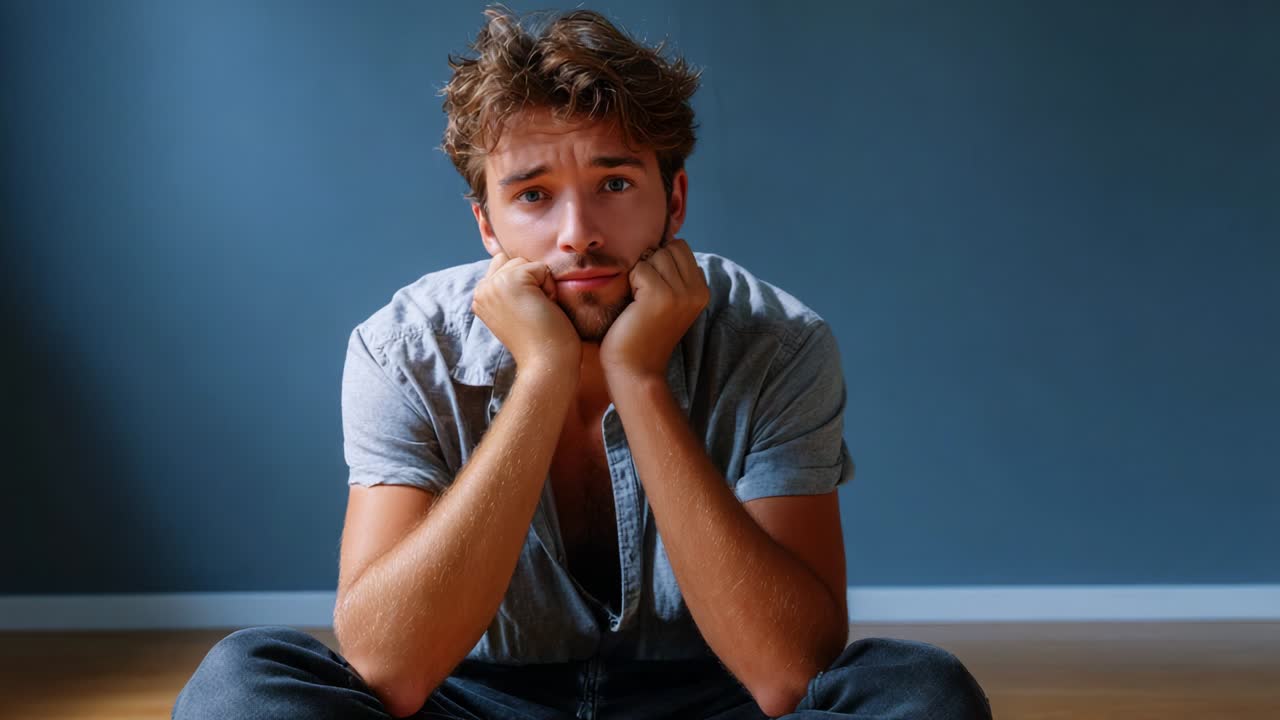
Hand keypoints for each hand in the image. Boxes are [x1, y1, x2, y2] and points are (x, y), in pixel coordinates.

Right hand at [472, 252, 580, 370]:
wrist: (545, 363)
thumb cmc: (539, 341)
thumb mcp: (515, 309)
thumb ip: (508, 287)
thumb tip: (511, 259)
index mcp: (480, 297)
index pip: (503, 265)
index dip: (524, 284)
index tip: (525, 313)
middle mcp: (481, 289)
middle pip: (514, 260)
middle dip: (532, 281)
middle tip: (533, 312)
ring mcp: (493, 284)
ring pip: (526, 262)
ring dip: (541, 284)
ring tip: (538, 311)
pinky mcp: (511, 281)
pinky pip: (541, 268)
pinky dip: (550, 287)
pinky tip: (545, 310)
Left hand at [600, 238, 707, 381]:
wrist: (636, 370)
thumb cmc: (642, 333)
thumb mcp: (668, 301)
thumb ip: (672, 274)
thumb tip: (663, 241)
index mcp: (701, 290)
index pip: (680, 248)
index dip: (660, 262)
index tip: (653, 291)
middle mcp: (697, 290)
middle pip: (669, 248)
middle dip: (650, 264)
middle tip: (644, 297)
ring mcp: (681, 293)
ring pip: (654, 255)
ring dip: (639, 274)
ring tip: (639, 303)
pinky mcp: (661, 296)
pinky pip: (639, 268)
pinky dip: (630, 283)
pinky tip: (633, 307)